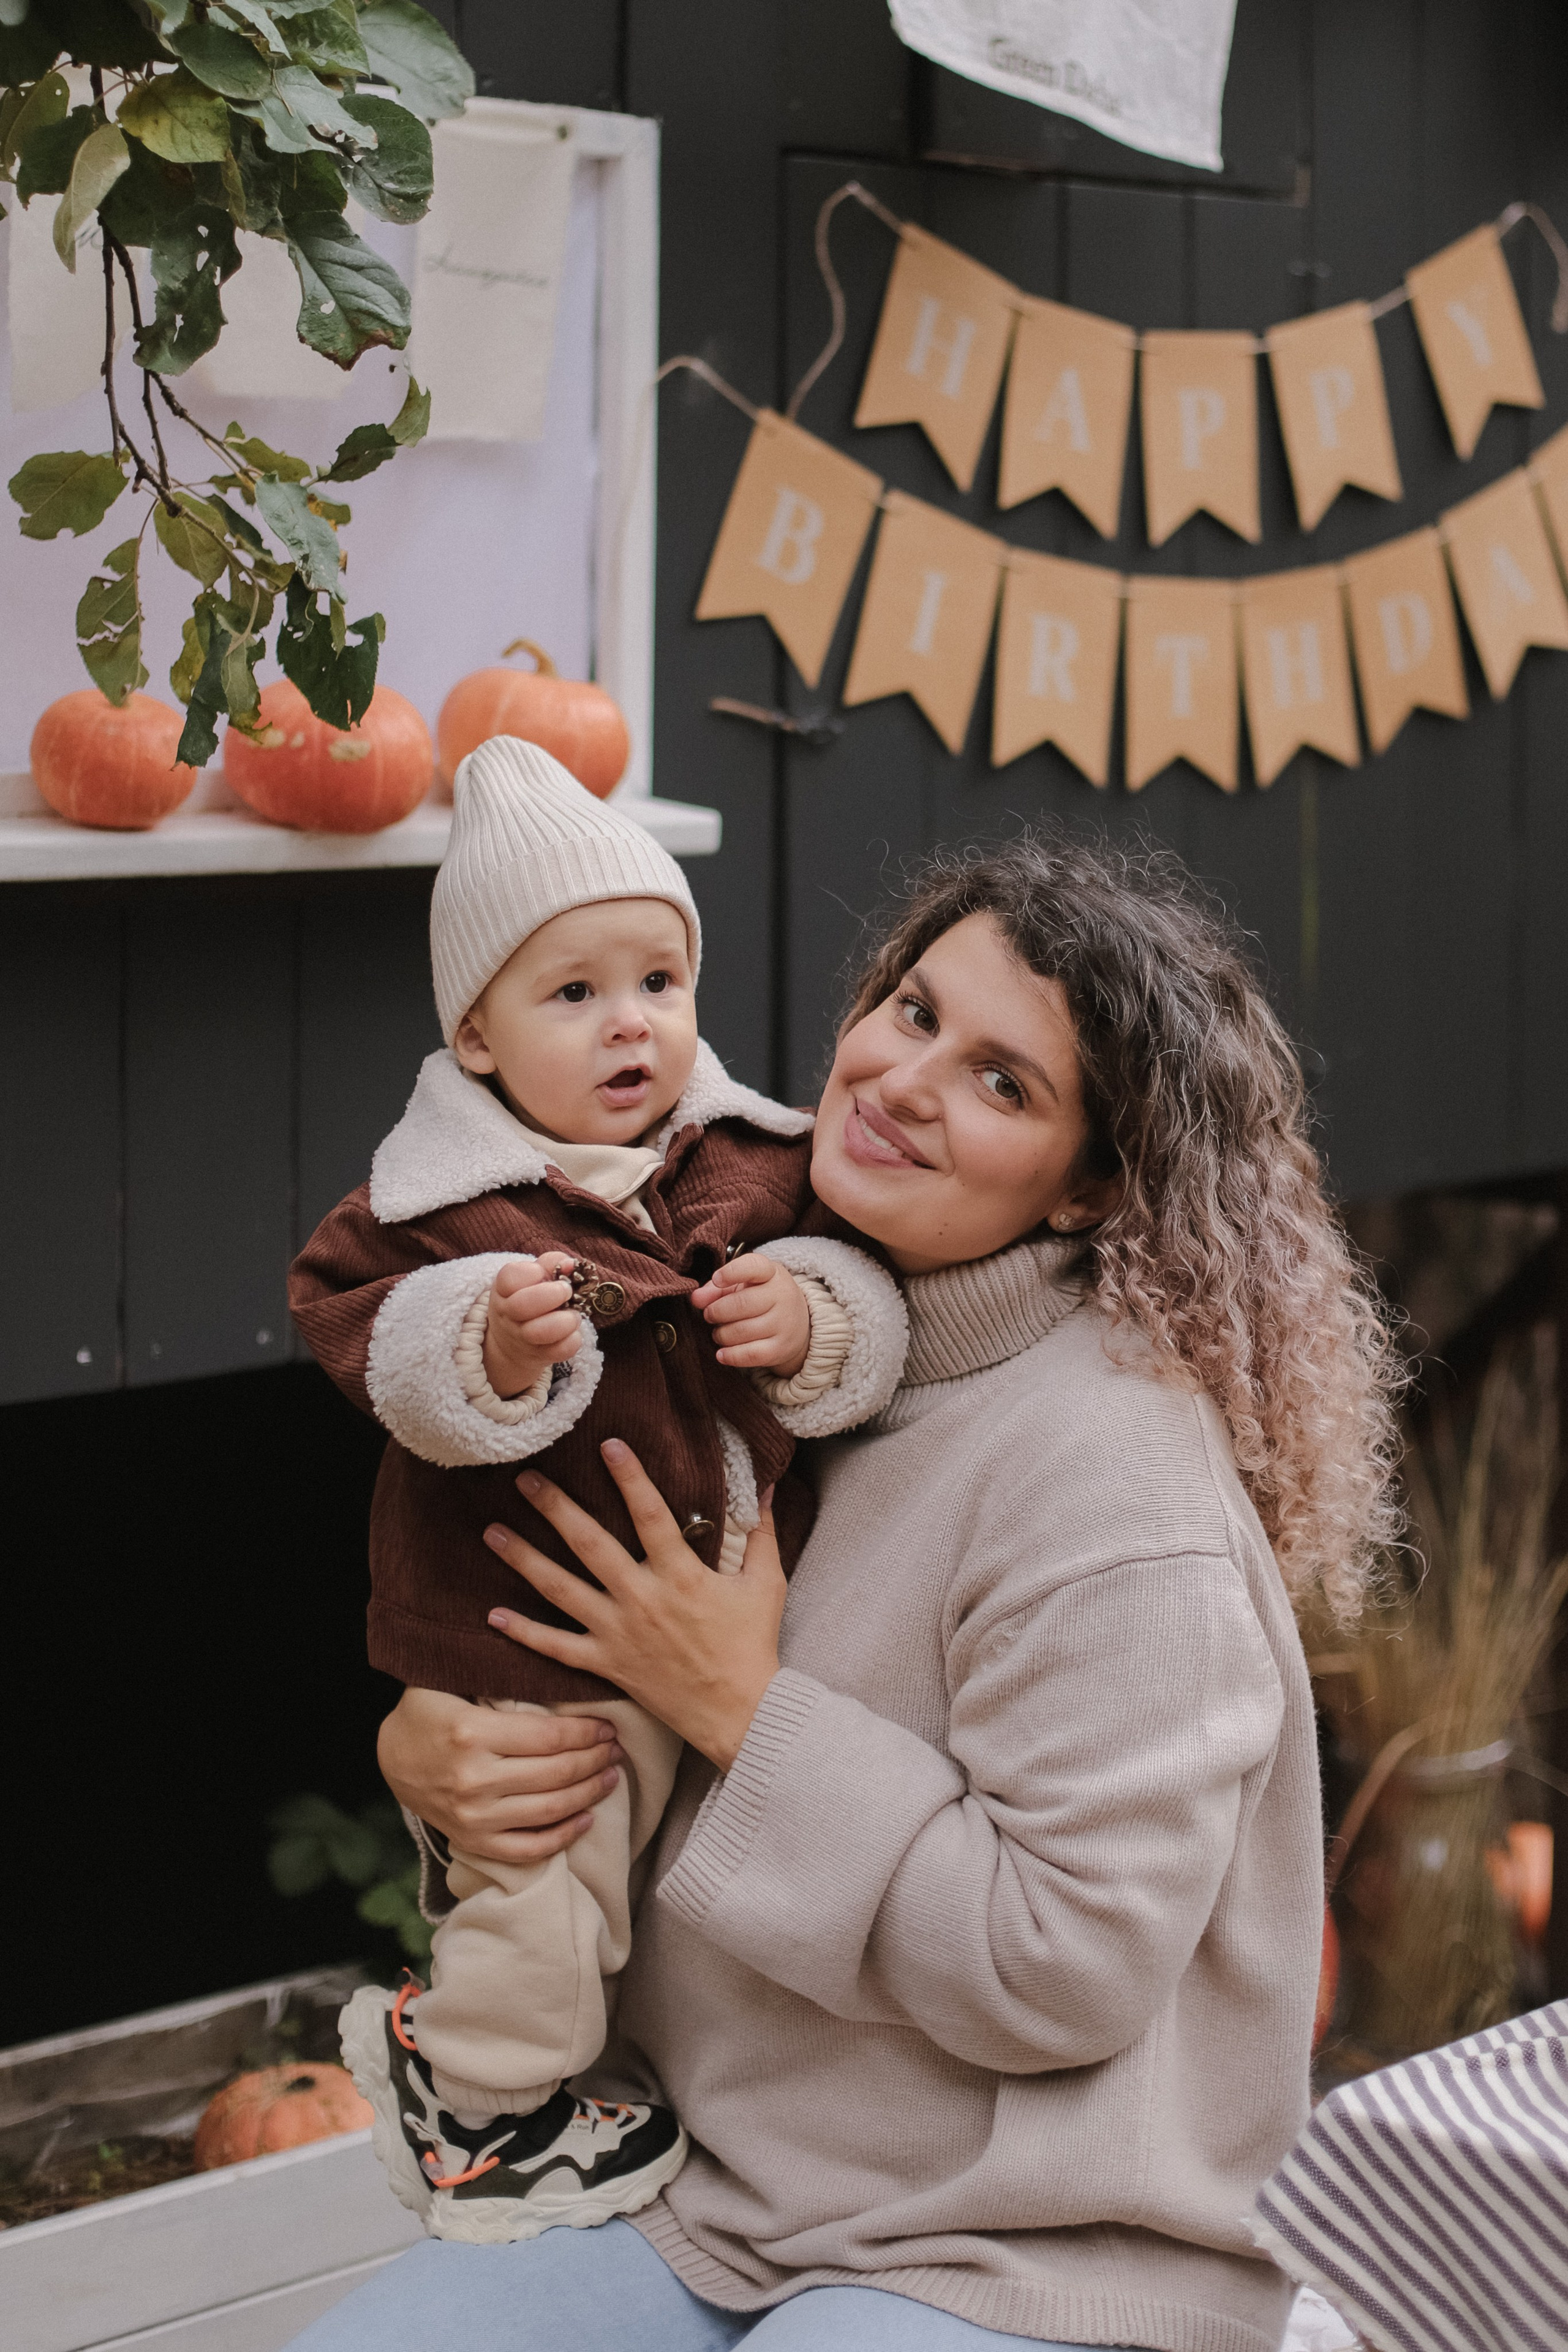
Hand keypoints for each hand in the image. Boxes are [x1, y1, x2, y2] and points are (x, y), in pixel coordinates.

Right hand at [377, 1686, 624, 1866]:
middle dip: (595, 1760)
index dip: (587, 1733)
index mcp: (472, 1733)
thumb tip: (547, 1646)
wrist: (390, 1758)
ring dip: (588, 1794)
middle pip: (556, 1773)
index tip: (608, 1726)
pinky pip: (527, 1848)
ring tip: (610, 1777)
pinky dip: (562, 1837)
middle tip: (616, 1749)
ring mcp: (474, 1816)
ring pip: (549, 1811)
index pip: (549, 1737)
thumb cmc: (429, 1711)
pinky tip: (586, 1819)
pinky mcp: (473, 1841)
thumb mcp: (449, 1680)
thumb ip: (492, 1670)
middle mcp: (474, 1779)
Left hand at [482, 1441, 785, 1770]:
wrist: (741, 1713)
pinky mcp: (607, 1664)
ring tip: (492, 1532)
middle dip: (555, 1509)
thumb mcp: (765, 1584)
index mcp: (681, 1575)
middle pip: (590, 1546)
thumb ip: (762, 1533)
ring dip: (525, 1559)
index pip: (651, 1515)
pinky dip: (524, 1633)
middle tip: (525, 1479)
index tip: (608, 1445)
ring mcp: (619, 1633)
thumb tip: (767, 1486)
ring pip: (562, 1590)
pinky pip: (558, 1647)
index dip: (630, 1478)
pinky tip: (493, 1615)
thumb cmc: (753, 1646)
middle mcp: (642, 1599)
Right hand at [483, 1250, 580, 1398]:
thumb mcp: (533, 1274)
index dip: (531, 1273)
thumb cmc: (530, 1296)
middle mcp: (508, 1314)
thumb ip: (552, 1262)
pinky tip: (573, 1332)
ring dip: (564, 1321)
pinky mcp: (539, 1355)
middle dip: (552, 1295)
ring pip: (538, 1332)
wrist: (514, 1339)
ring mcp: (522, 1337)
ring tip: (573, 1315)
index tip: (543, 1273)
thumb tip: (571, 1264)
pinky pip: (559, 1351)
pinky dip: (572, 1341)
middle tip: (567, 1291)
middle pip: (521, 1305)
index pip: (510, 1277)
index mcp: (504, 1288)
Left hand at [689, 1253, 810, 1375]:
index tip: (717, 1279)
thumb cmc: (763, 1299)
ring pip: (741, 1331)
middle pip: (740, 1304)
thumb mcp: (744, 1285)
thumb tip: (696, 1298)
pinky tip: (722, 1353)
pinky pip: (749, 1355)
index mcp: (772, 1273)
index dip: (731, 1273)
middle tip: (709, 1315)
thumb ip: (717, 1289)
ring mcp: (784, 1323)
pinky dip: (730, 1355)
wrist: (800, 1324)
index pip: (753, 1267)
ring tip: (720, 1332)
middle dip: (716, 1312)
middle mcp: (782, 1295)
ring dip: (721, 1334)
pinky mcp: (780, 1348)